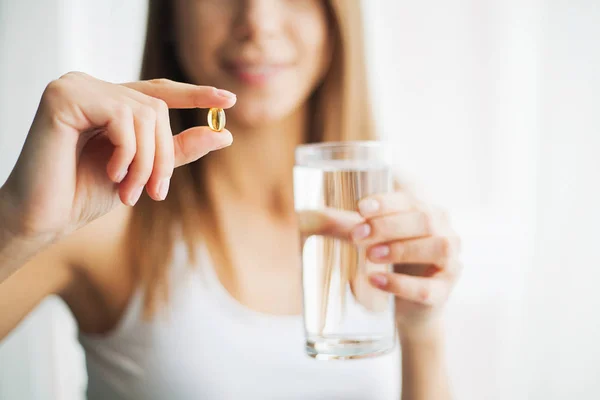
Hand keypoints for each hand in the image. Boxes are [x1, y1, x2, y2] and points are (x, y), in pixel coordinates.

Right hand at [0, 72, 235, 240]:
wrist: (44, 217)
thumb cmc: (86, 193)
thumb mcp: (143, 170)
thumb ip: (179, 151)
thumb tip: (224, 134)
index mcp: (108, 101)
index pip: (159, 91)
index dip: (195, 94)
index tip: (229, 100)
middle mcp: (92, 87)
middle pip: (158, 108)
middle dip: (164, 156)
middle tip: (156, 193)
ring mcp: (76, 87)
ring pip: (145, 113)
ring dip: (147, 162)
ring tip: (131, 191)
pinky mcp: (63, 96)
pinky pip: (122, 117)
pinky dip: (128, 153)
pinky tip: (112, 174)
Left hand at [351, 192, 461, 334]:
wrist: (409, 307)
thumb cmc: (394, 263)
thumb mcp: (378, 240)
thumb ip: (357, 226)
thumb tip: (316, 215)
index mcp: (429, 214)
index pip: (410, 200)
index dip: (386, 202)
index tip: (360, 208)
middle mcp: (446, 234)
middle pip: (423, 220)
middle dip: (387, 226)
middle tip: (357, 235)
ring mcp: (450, 263)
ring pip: (436, 248)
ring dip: (400, 249)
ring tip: (370, 255)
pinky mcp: (444, 292)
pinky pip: (426, 288)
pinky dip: (399, 284)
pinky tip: (376, 281)